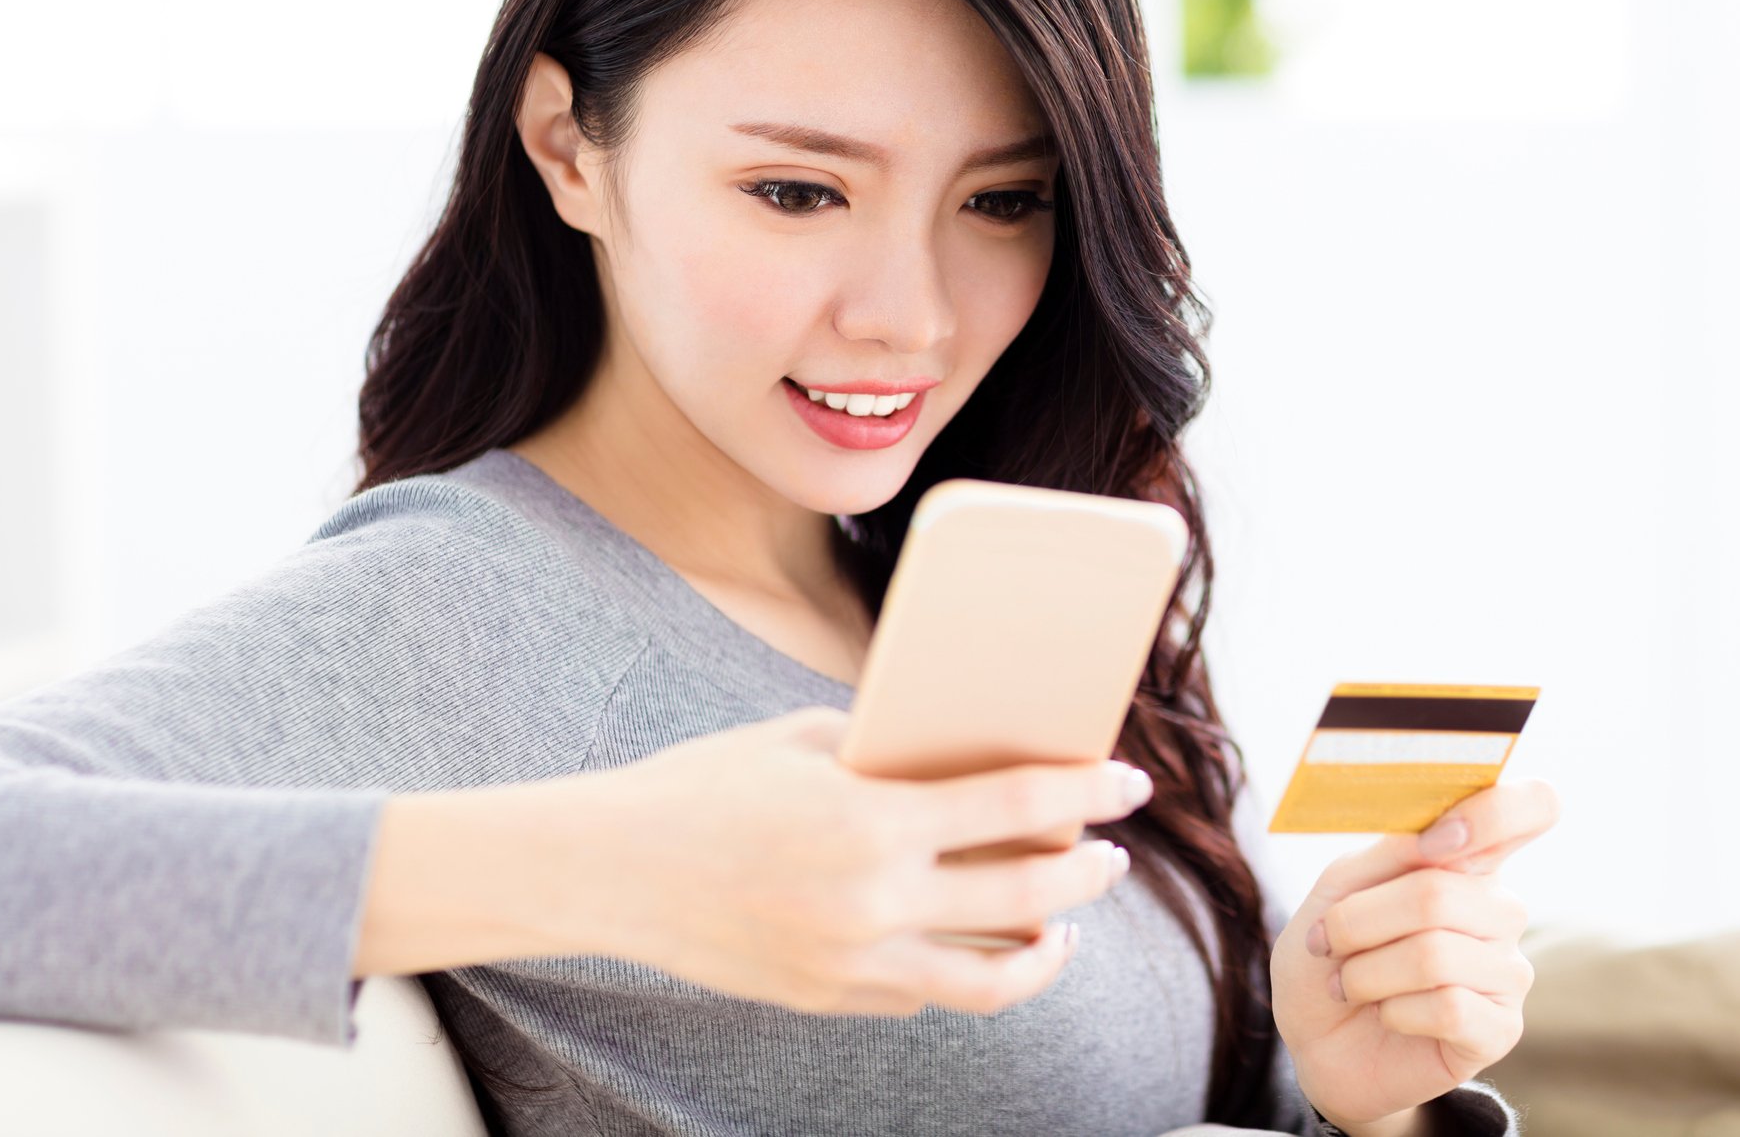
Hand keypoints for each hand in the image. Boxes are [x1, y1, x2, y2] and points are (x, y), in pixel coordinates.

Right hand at [549, 705, 1151, 1015]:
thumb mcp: (804, 740)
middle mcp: (872, 900)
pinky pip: (926, 993)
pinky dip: (968, 970)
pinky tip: (981, 945)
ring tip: (1066, 928)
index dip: (1087, 793)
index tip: (1129, 784)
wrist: (610, 869)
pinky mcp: (830, 998)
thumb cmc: (706, 785)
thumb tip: (974, 749)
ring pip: (992, 980)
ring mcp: (852, 962)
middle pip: (1027, 898)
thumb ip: (891, 749)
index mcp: (871, 819)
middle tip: (1113, 857)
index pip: (1017, 804)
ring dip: (1047, 951)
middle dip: (1088, 874)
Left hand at [1269, 779, 1560, 1133]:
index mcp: (1468, 858)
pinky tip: (1388, 1016)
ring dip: (1367, 972)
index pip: (1533, 805)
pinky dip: (1394, 1012)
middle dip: (1360, 922)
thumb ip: (1388, 854)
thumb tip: (1436, 837)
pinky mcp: (1501, 1028)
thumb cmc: (1331, 955)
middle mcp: (1499, 908)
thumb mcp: (1338, 890)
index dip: (1493, 813)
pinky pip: (1447, 1007)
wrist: (1315, 1042)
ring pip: (1434, 955)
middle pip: (1439, 893)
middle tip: (1330, 942)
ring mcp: (1507, 970)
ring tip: (1350, 984)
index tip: (1434, 842)